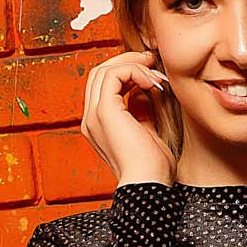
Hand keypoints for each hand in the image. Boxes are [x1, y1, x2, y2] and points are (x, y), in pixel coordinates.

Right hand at [82, 48, 176, 184]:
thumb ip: (142, 110)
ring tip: (155, 73)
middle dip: (127, 62)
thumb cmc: (153, 167)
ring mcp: (94, 116)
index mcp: (99, 125)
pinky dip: (134, 71)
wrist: (148, 185)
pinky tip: (152, 83)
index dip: (126, 72)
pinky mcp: (104, 112)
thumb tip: (145, 89)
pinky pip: (113, 75)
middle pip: (99, 73)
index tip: (152, 72)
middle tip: (152, 61)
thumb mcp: (148, 132)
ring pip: (103, 70)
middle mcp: (91, 119)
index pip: (103, 86)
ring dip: (132, 64)